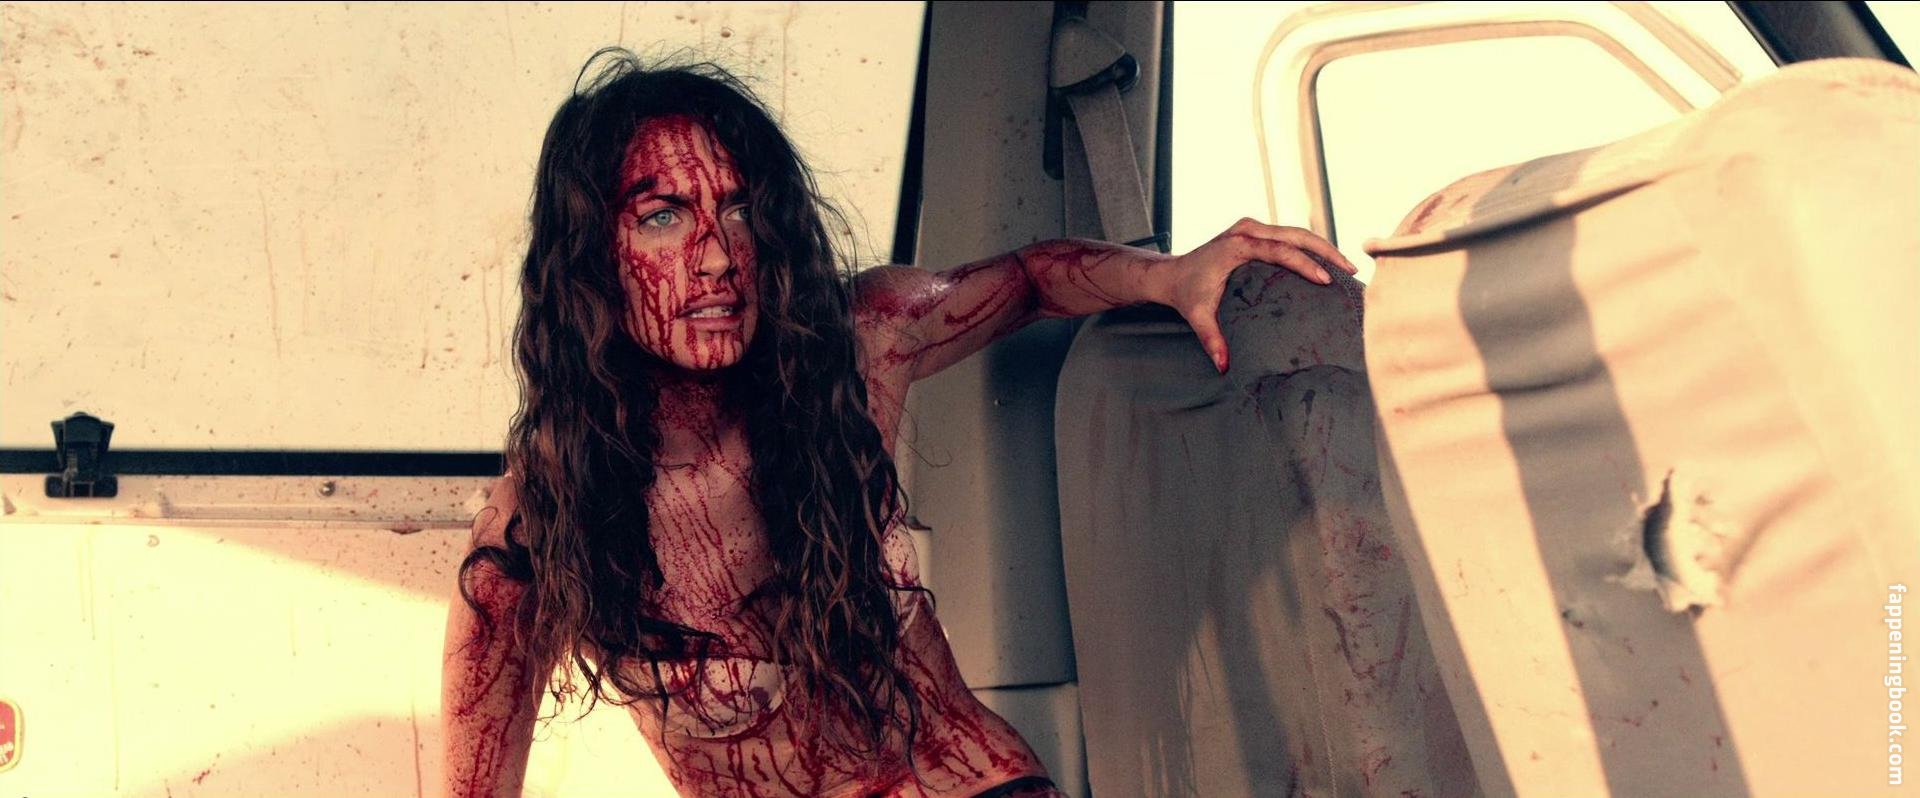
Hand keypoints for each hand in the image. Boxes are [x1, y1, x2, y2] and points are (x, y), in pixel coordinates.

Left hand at [1160, 218, 1355, 373]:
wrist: (1171, 274)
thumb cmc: (1187, 293)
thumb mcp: (1198, 316)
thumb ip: (1212, 340)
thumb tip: (1224, 367)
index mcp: (1237, 245)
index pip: (1280, 250)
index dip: (1305, 263)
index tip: (1327, 279)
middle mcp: (1247, 230)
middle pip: (1296, 234)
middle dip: (1327, 250)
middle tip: (1352, 268)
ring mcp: (1252, 228)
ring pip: (1296, 232)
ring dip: (1322, 247)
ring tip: (1347, 266)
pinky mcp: (1255, 232)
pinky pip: (1289, 236)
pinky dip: (1309, 247)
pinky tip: (1327, 263)